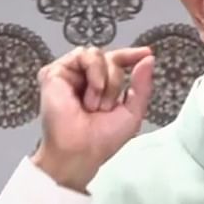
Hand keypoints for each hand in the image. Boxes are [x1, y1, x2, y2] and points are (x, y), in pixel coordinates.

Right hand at [31, 45, 154, 192]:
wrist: (81, 151)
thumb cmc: (103, 139)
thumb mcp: (132, 112)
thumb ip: (143, 85)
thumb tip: (149, 58)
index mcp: (102, 86)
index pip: (117, 62)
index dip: (130, 55)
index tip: (146, 52)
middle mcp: (85, 78)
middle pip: (110, 59)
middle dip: (115, 82)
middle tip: (105, 108)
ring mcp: (69, 74)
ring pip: (97, 55)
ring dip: (104, 81)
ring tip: (94, 105)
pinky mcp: (54, 73)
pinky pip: (82, 55)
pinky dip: (94, 72)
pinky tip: (89, 93)